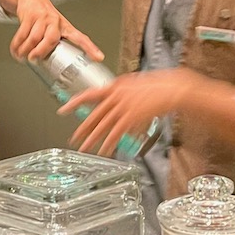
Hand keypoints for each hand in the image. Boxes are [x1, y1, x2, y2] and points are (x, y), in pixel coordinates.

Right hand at [8, 0, 103, 62]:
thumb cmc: (45, 17)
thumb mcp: (56, 29)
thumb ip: (56, 45)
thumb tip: (53, 68)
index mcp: (66, 28)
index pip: (81, 38)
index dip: (90, 48)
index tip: (98, 57)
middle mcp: (55, 22)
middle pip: (51, 39)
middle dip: (41, 51)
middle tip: (34, 59)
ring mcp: (42, 18)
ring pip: (33, 38)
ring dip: (26, 50)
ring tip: (23, 57)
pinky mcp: (29, 16)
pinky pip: (21, 34)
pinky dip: (17, 45)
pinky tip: (16, 51)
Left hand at [64, 69, 189, 156]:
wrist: (171, 88)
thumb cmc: (156, 85)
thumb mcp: (133, 83)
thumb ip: (120, 90)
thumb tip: (113, 98)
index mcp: (114, 86)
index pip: (89, 94)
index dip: (74, 102)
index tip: (64, 109)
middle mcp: (116, 97)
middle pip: (94, 115)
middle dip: (82, 128)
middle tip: (73, 138)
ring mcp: (123, 108)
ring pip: (103, 127)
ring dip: (92, 139)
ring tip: (84, 149)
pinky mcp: (131, 118)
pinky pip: (116, 134)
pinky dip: (109, 144)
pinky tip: (104, 150)